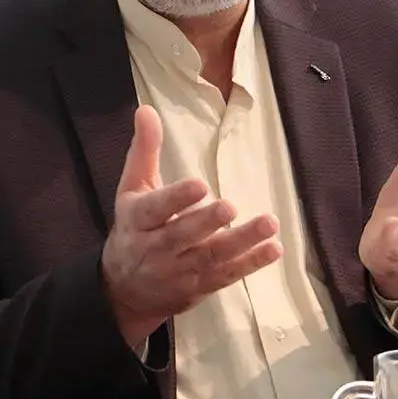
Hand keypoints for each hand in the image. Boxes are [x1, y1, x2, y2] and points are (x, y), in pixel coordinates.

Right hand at [100, 105, 282, 346]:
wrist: (123, 290)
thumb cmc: (133, 227)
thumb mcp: (131, 188)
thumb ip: (144, 150)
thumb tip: (146, 109)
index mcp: (137, 219)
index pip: (154, 209)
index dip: (176, 199)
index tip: (199, 185)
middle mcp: (155, 248)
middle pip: (182, 236)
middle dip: (206, 223)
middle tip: (230, 206)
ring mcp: (178, 271)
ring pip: (210, 257)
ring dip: (241, 242)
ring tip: (269, 224)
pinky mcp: (198, 287)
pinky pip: (225, 276)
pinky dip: (251, 264)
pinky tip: (274, 249)